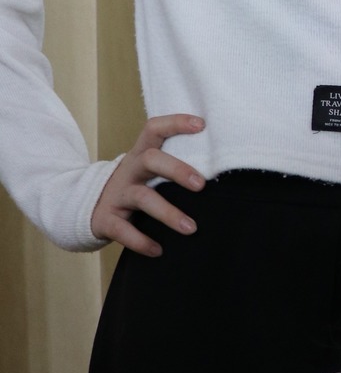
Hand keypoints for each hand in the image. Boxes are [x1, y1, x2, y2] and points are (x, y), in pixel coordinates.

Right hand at [90, 113, 206, 253]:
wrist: (86, 208)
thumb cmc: (133, 187)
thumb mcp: (147, 171)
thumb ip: (173, 167)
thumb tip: (222, 175)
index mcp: (141, 155)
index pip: (154, 129)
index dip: (176, 122)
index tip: (202, 124)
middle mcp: (129, 170)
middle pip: (151, 160)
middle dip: (177, 170)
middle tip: (201, 185)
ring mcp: (117, 195)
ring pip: (142, 198)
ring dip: (168, 213)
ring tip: (190, 228)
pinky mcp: (106, 219)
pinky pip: (123, 230)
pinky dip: (141, 241)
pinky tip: (158, 250)